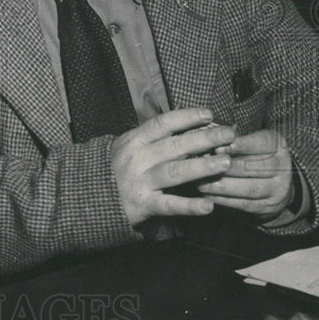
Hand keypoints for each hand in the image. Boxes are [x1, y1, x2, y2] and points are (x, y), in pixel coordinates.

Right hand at [111, 108, 234, 226]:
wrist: (89, 196)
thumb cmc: (118, 168)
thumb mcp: (129, 147)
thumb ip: (154, 138)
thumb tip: (191, 126)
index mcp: (134, 140)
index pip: (163, 123)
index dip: (186, 117)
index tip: (209, 114)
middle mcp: (136, 158)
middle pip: (174, 145)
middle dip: (205, 138)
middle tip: (229, 135)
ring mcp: (139, 182)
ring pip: (174, 171)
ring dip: (201, 167)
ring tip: (225, 162)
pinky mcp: (143, 205)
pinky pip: (169, 205)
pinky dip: (189, 206)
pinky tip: (208, 206)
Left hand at [197, 128, 293, 220]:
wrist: (273, 186)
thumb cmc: (251, 156)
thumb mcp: (249, 143)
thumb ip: (232, 140)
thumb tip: (209, 139)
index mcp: (277, 146)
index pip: (261, 143)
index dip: (240, 145)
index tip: (218, 146)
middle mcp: (282, 168)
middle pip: (253, 167)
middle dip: (226, 167)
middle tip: (203, 165)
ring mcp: (277, 190)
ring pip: (248, 188)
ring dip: (222, 186)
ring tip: (200, 182)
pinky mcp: (266, 207)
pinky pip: (243, 204)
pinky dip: (222, 199)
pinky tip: (206, 194)